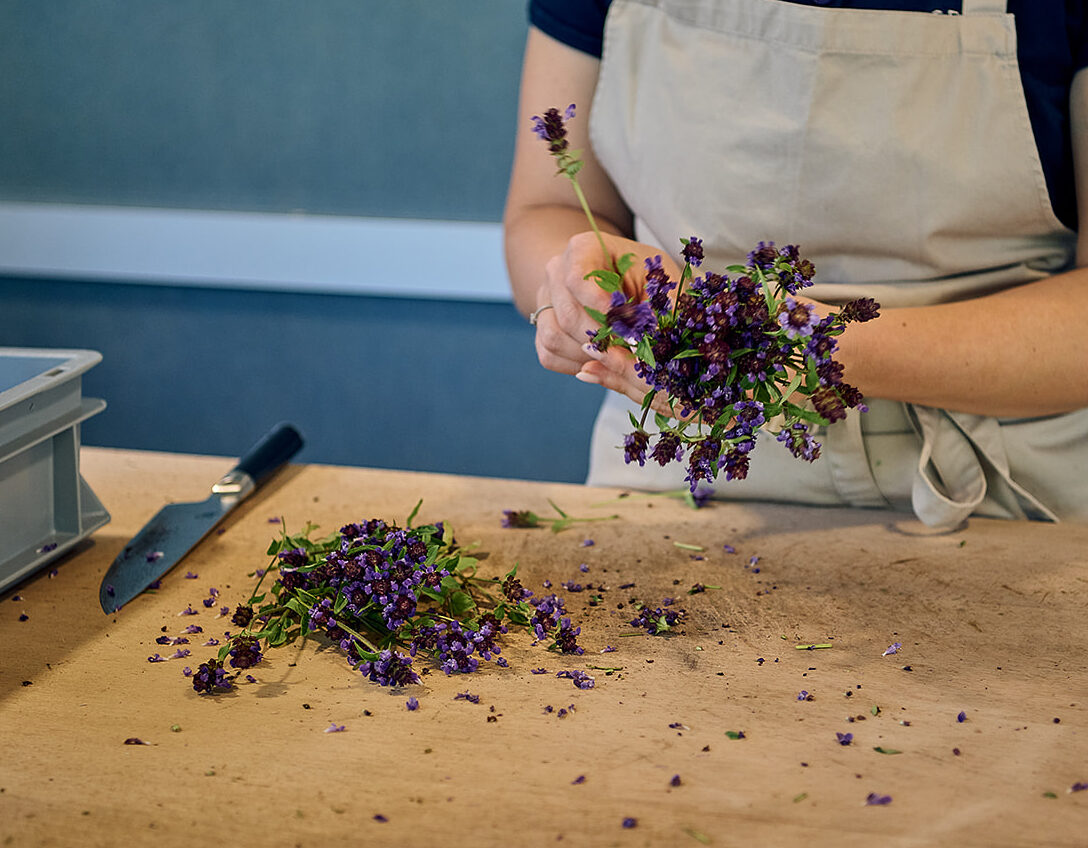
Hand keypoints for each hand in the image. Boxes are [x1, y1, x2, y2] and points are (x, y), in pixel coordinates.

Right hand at [533, 231, 682, 410]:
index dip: (600, 305)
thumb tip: (655, 336)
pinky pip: (549, 354)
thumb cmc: (642, 274)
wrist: (619, 277)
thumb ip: (660, 302)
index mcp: (583, 249)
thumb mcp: (658, 277)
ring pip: (554, 336)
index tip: (626, 322)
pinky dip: (575, 364)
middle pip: (568, 314)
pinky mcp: (542, 325)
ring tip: (617, 354)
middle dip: (602, 338)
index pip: (578, 278)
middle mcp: (556, 271)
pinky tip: (599, 361)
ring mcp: (545, 299)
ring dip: (588, 354)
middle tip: (630, 348)